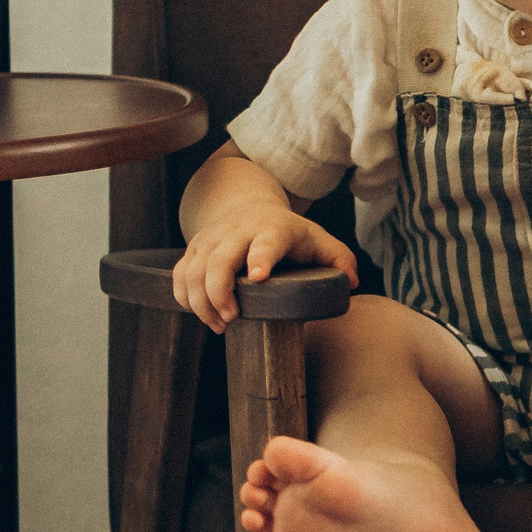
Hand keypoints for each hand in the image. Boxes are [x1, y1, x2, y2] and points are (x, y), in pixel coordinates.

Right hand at [172, 207, 356, 332]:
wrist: (249, 207)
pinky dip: (185, 298)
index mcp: (274, 229)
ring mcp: (212, 239)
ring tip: (220, 324)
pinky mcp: (193, 249)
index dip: (261, 258)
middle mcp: (238, 231)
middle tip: (231, 319)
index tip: (258, 278)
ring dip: (201, 302)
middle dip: (220, 293)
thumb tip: (351, 282)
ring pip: (194, 271)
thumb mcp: (319, 241)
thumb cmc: (289, 234)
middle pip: (219, 260)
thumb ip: (339, 260)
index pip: (266, 242)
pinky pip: (180, 275)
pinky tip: (202, 314)